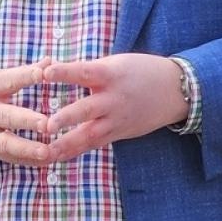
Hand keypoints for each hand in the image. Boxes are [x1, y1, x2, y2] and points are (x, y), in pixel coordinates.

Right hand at [0, 63, 47, 164]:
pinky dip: (27, 160)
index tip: (45, 73)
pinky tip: (46, 161)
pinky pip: (7, 157)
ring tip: (48, 152)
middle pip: (8, 117)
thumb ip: (18, 72)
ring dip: (28, 149)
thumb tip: (49, 62)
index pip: (8, 80)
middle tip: (49, 124)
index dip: (27, 76)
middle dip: (29, 121)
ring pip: (7, 143)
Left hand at [33, 54, 189, 163]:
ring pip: (91, 134)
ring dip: (67, 144)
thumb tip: (47, 66)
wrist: (176, 90)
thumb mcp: (114, 63)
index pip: (85, 71)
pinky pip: (96, 144)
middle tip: (46, 126)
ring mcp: (118, 119)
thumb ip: (85, 69)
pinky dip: (76, 151)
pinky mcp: (120, 133)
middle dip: (67, 118)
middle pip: (88, 109)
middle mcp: (114, 98)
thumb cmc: (138, 71)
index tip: (45, 72)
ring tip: (45, 152)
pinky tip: (57, 157)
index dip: (65, 72)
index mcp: (111, 74)